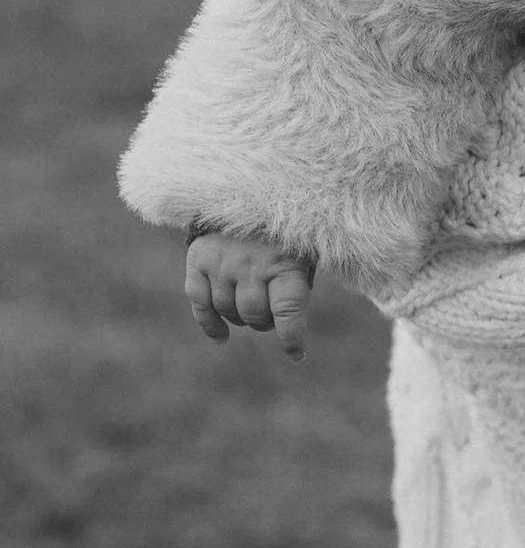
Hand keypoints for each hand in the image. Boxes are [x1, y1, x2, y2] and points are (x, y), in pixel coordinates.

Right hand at [184, 229, 315, 360]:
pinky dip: (210, 324)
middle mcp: (251, 264)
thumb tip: (290, 332)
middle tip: (270, 312)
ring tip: (252, 308)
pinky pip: (199, 304)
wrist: (248, 193)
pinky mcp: (198, 260)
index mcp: (285, 262)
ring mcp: (222, 263)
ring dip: (240, 318)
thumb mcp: (303, 251)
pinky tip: (221, 336)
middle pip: (254, 315)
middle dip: (264, 321)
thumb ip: (297, 284)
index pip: (288, 311)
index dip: (292, 338)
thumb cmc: (285, 231)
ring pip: (227, 312)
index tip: (297, 354)